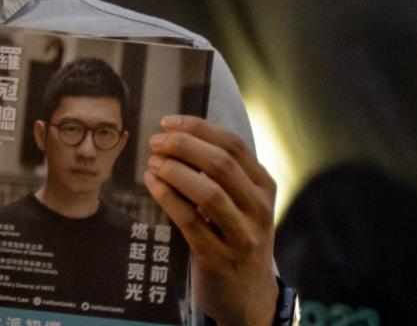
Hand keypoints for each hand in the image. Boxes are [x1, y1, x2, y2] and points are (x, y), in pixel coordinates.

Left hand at [144, 115, 277, 325]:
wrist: (248, 294)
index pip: (233, 145)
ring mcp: (242, 235)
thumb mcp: (242, 202)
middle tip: (155, 142)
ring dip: (175, 171)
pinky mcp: (220, 257)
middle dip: (183, 146)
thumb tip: (178, 135)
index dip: (198, 128)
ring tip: (153, 162)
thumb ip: (221, 173)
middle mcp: (260, 208)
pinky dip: (168, 197)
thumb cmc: (236, 236)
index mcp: (264, 186)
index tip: (168, 122)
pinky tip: (152, 184)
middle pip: (221, 164)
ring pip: (208, 192)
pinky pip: (191, 221)